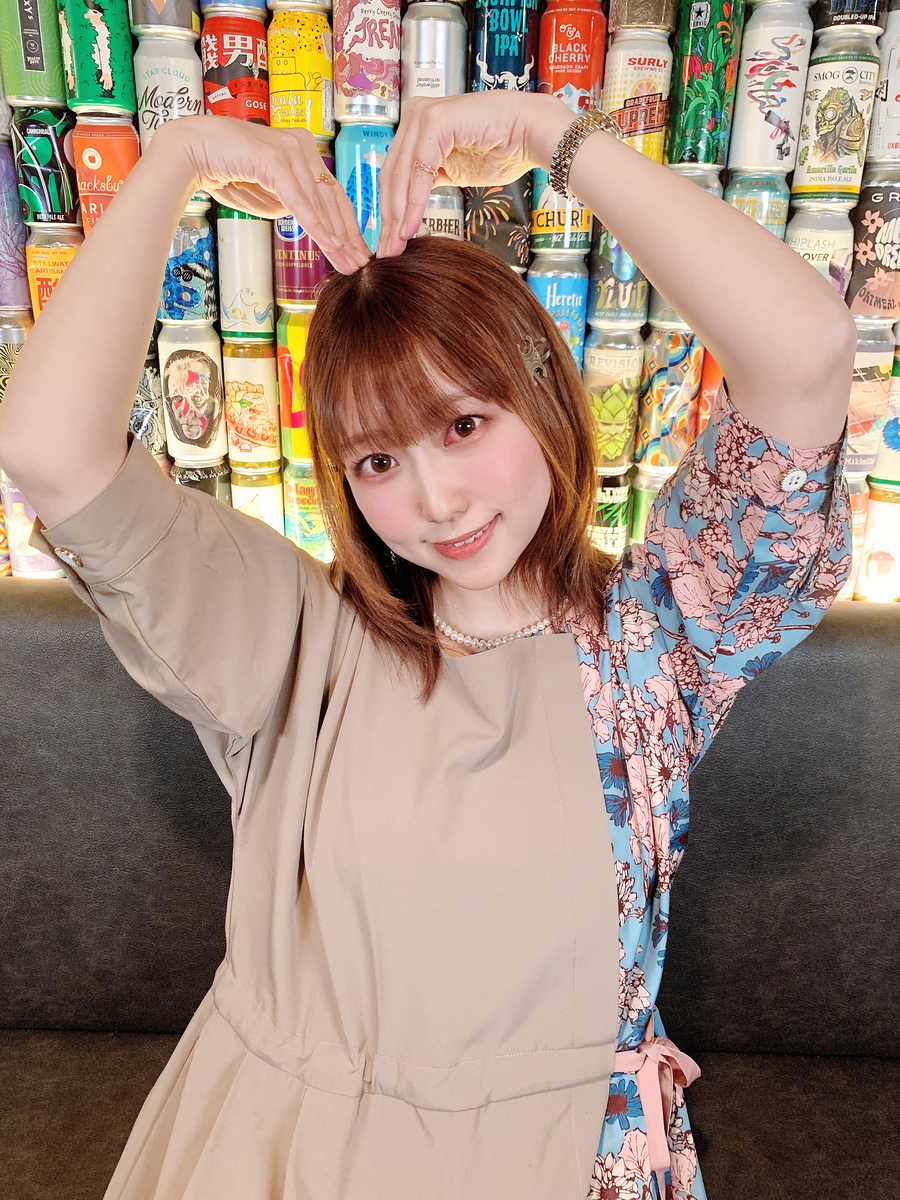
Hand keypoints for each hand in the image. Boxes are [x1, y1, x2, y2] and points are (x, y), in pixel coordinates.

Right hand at [156, 115, 371, 274]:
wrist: (191, 153)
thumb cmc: (227, 172)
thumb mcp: (269, 195)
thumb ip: (293, 205)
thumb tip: (315, 223)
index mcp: (304, 150)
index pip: (332, 193)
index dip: (347, 225)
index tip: (357, 252)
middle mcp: (301, 145)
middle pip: (331, 198)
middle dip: (347, 236)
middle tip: (360, 265)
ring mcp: (289, 149)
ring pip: (319, 201)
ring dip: (335, 235)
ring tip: (348, 262)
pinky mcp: (274, 159)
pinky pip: (299, 199)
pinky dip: (315, 224)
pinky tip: (329, 244)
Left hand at [375, 92, 570, 257]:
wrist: (531, 133)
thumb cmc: (500, 150)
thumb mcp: (453, 170)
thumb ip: (428, 180)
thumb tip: (404, 209)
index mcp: (415, 124)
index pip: (394, 173)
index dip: (389, 210)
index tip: (388, 241)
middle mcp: (414, 115)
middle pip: (391, 175)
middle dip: (389, 218)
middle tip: (387, 250)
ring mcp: (423, 115)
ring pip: (400, 175)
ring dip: (398, 215)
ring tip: (396, 245)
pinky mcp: (435, 122)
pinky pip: (420, 172)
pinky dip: (414, 203)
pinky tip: (410, 227)